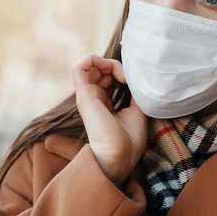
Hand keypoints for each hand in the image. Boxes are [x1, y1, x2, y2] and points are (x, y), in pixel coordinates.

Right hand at [72, 55, 147, 186]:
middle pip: (100, 69)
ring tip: (122, 74)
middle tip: (130, 77)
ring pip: (90, 65)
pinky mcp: (83, 95)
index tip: (135, 81)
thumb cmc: (130, 139)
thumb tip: (135, 77)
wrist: (120, 155)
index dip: (122, 72)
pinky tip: (113, 70)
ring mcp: (87, 95)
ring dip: (108, 62)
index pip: (109, 77)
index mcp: (105, 103)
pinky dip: (96, 60)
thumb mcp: (137, 109)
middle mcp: (95, 98)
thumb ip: (134, 92)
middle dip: (116, 65)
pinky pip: (80, 67)